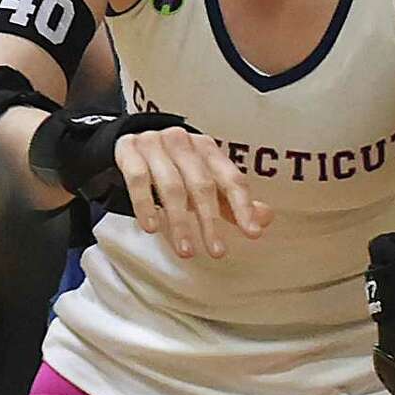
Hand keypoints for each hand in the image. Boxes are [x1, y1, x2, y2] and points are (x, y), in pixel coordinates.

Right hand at [114, 127, 272, 258]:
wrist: (134, 142)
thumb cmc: (176, 168)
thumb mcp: (205, 182)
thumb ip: (232, 202)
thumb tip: (265, 219)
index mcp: (209, 149)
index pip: (232, 179)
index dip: (243, 207)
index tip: (251, 233)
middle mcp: (185, 143)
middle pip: (202, 185)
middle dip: (210, 221)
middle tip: (216, 252)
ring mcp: (155, 144)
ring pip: (171, 186)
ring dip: (179, 222)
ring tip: (186, 250)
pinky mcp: (129, 150)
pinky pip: (138, 179)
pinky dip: (145, 205)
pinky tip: (152, 227)